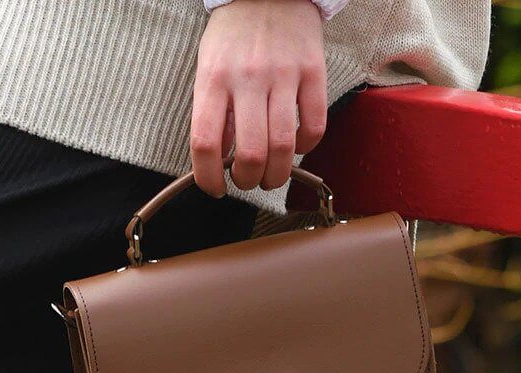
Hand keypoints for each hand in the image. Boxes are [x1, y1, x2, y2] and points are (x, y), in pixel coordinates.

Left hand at [191, 0, 326, 196]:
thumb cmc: (233, 36)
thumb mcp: (209, 68)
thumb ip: (213, 112)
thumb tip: (221, 160)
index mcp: (213, 79)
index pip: (205, 143)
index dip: (208, 177)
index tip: (215, 188)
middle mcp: (247, 79)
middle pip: (250, 153)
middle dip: (248, 181)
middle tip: (248, 182)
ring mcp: (283, 75)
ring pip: (284, 145)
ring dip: (278, 174)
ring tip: (273, 176)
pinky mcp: (313, 73)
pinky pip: (315, 125)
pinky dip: (307, 147)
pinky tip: (298, 146)